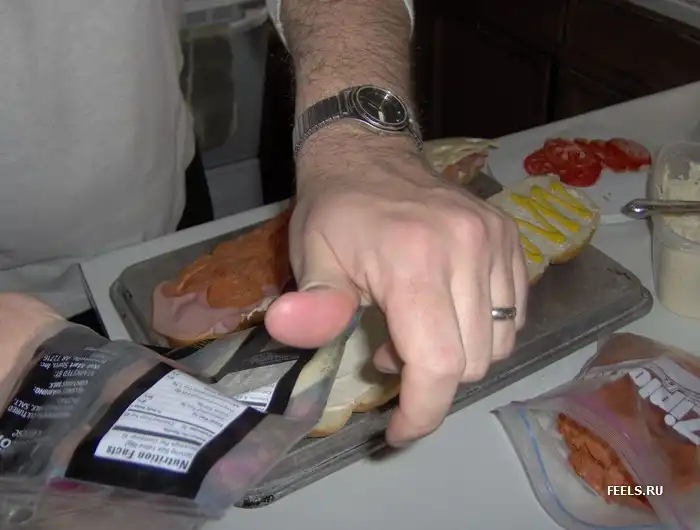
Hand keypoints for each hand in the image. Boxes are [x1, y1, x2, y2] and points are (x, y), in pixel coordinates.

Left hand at [265, 130, 528, 446]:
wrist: (369, 152)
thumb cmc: (335, 210)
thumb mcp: (313, 257)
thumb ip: (314, 303)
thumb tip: (287, 330)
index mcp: (413, 262)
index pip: (438, 364)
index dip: (423, 412)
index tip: (400, 431)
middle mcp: (466, 250)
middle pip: (472, 362)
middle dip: (430, 381)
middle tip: (390, 351)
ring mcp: (495, 241)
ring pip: (499, 344)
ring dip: (458, 357)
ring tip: (416, 329)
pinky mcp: (510, 237)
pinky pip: (512, 313)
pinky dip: (483, 331)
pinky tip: (447, 311)